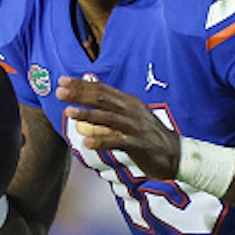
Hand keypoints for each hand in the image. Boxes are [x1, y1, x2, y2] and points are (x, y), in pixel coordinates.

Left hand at [55, 76, 179, 179]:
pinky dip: (100, 141)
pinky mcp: (137, 144)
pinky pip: (116, 141)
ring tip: (68, 112)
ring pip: (107, 117)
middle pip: (101, 99)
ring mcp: (133, 126)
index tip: (62, 81)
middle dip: (79, 94)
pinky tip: (86, 143)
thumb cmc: (148, 135)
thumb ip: (113, 106)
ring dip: (86, 114)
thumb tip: (91, 95)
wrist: (175, 153)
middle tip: (59, 92)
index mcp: (128, 101)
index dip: (81, 84)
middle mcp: (130, 110)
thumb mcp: (132, 115)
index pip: (101, 89)